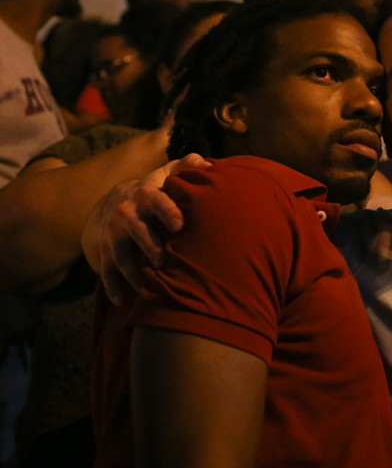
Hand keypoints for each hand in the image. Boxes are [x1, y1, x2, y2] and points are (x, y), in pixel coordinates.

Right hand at [82, 154, 208, 304]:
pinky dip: (113, 287)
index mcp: (145, 194)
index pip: (156, 199)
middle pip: (137, 231)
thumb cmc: (156, 189)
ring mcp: (113, 235)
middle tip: (163, 262)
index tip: (180, 223)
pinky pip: (106, 272)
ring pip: (121, 256)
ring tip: (148, 289)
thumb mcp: (168, 174)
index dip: (167, 210)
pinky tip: (122, 301)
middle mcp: (126, 214)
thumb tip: (209, 165)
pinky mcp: (105, 253)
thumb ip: (188, 166)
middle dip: (149, 246)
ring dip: (133, 274)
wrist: (117, 201)